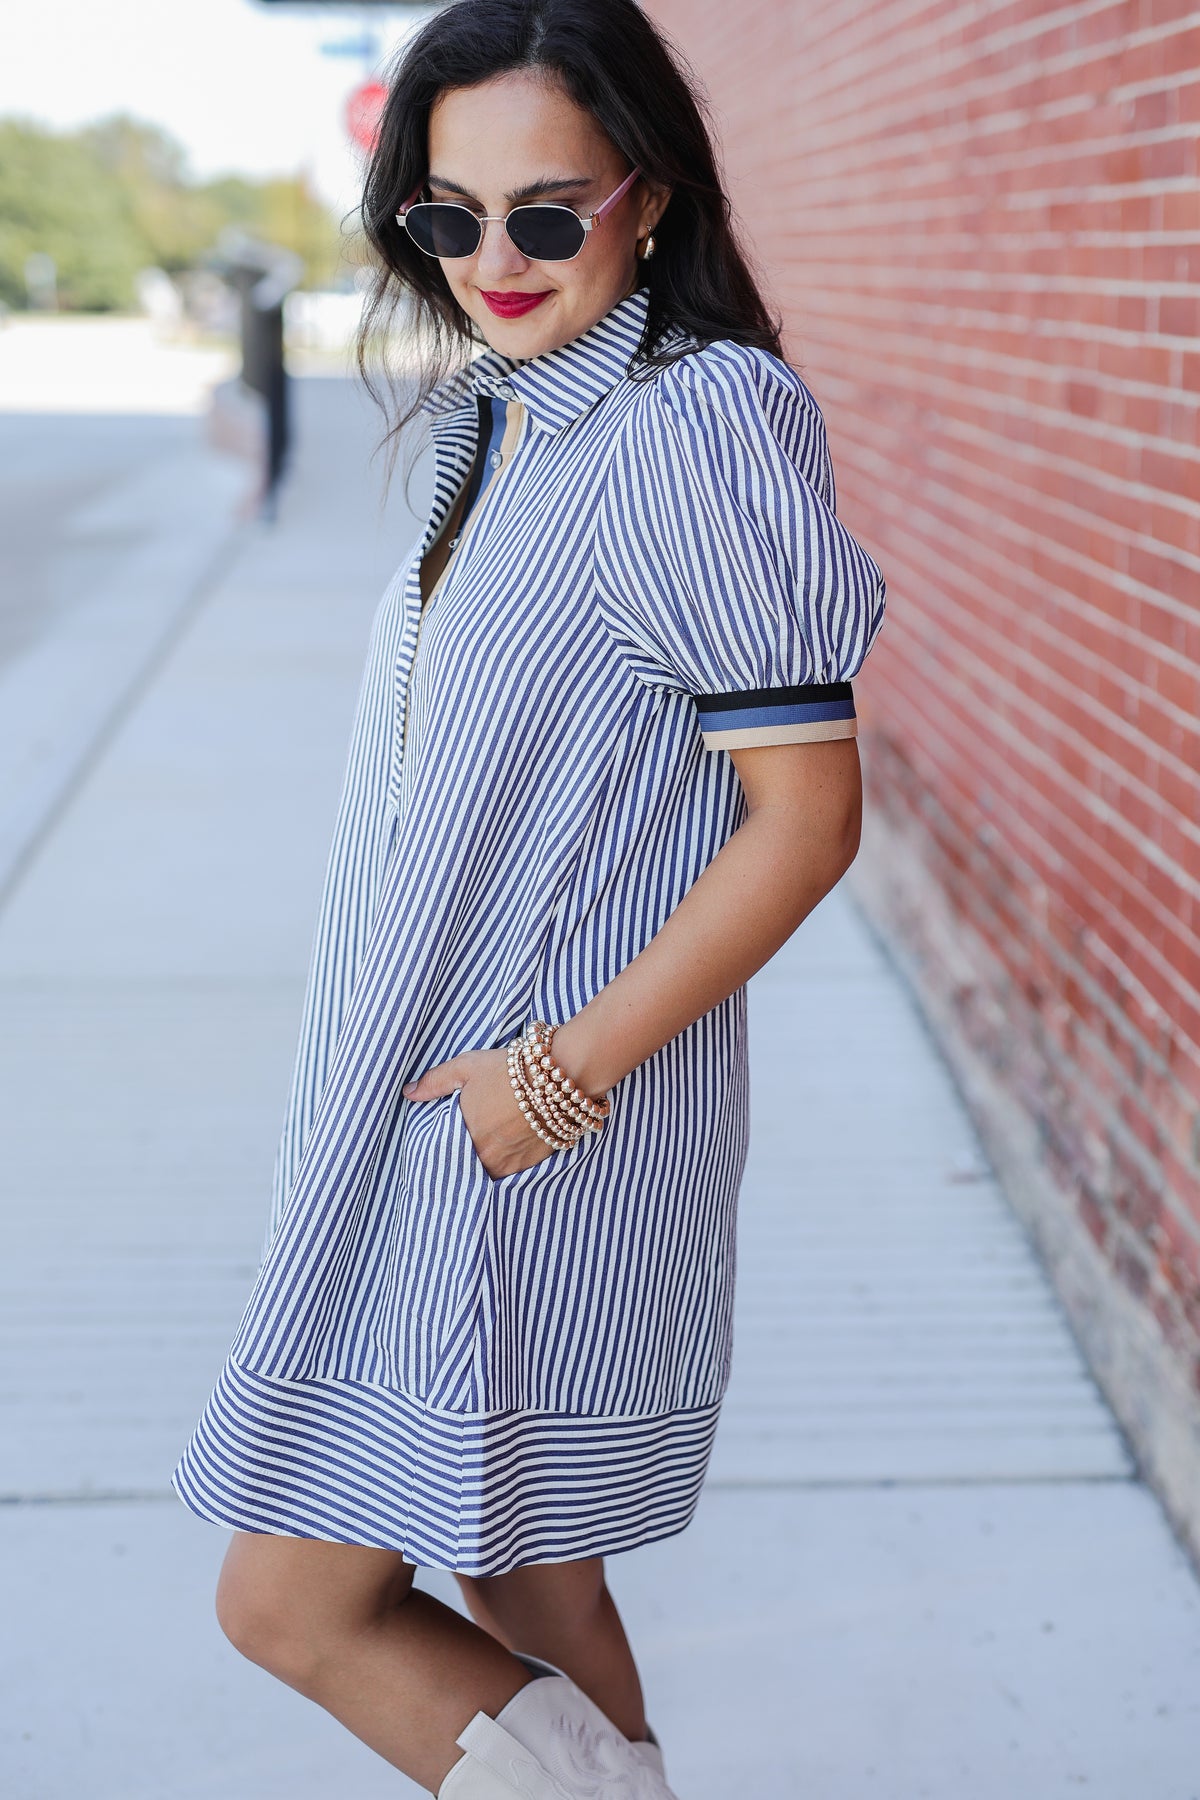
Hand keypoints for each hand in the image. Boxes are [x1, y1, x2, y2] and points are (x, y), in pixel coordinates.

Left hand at [402, 1047, 555, 1180]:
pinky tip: (507, 1150)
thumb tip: (408, 1093)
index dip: (443, 1149)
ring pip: (488, 1173)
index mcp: (464, 1134)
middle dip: (464, 1159)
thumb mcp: (466, 1067)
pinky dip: (506, 1164)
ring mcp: (508, 1163)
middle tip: (467, 1148)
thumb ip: (434, 1082)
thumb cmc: (509, 1069)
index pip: (443, 1153)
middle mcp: (484, 1155)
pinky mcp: (531, 1165)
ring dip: (485, 1164)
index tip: (441, 1146)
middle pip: (466, 1166)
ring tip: (487, 1149)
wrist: (559, 1076)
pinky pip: (510, 1173)